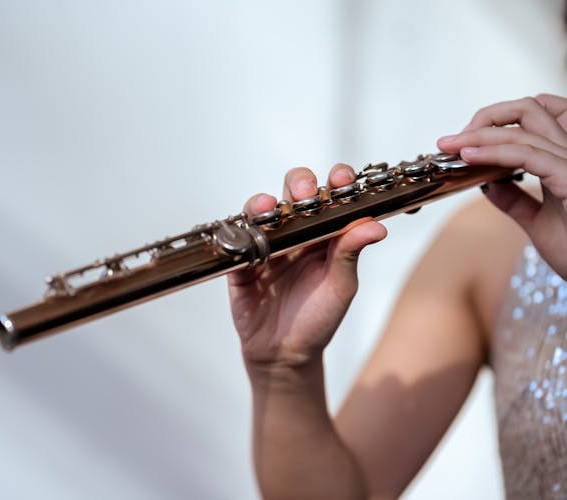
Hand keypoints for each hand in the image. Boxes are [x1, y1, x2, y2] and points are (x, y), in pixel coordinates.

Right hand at [228, 165, 386, 369]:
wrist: (284, 353)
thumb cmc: (318, 318)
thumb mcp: (341, 286)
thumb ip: (351, 253)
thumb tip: (376, 226)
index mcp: (323, 233)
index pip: (330, 196)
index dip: (336, 181)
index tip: (341, 180)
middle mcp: (295, 232)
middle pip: (293, 191)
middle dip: (300, 184)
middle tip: (305, 195)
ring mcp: (266, 243)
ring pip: (262, 208)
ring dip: (265, 203)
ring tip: (270, 208)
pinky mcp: (240, 260)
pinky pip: (236, 238)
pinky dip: (239, 230)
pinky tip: (248, 232)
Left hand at [437, 94, 566, 278]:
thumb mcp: (539, 223)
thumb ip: (515, 200)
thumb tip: (488, 183)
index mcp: (565, 161)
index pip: (534, 120)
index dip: (497, 122)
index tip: (463, 142)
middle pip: (530, 110)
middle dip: (484, 119)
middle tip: (449, 141)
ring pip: (523, 129)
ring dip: (478, 135)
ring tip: (448, 146)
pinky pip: (528, 155)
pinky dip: (493, 152)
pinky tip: (468, 156)